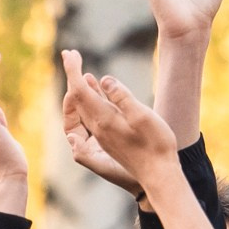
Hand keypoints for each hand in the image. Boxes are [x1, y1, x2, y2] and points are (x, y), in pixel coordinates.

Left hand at [62, 49, 180, 190]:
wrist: (159, 176)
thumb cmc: (156, 146)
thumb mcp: (143, 117)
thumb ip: (123, 98)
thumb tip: (104, 80)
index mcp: (103, 120)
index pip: (79, 90)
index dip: (72, 69)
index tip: (69, 52)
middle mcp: (97, 128)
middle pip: (75, 98)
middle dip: (71, 75)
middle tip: (70, 54)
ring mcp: (102, 135)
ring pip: (82, 107)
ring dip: (79, 87)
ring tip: (80, 69)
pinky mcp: (109, 139)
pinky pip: (91, 115)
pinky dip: (90, 98)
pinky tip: (97, 90)